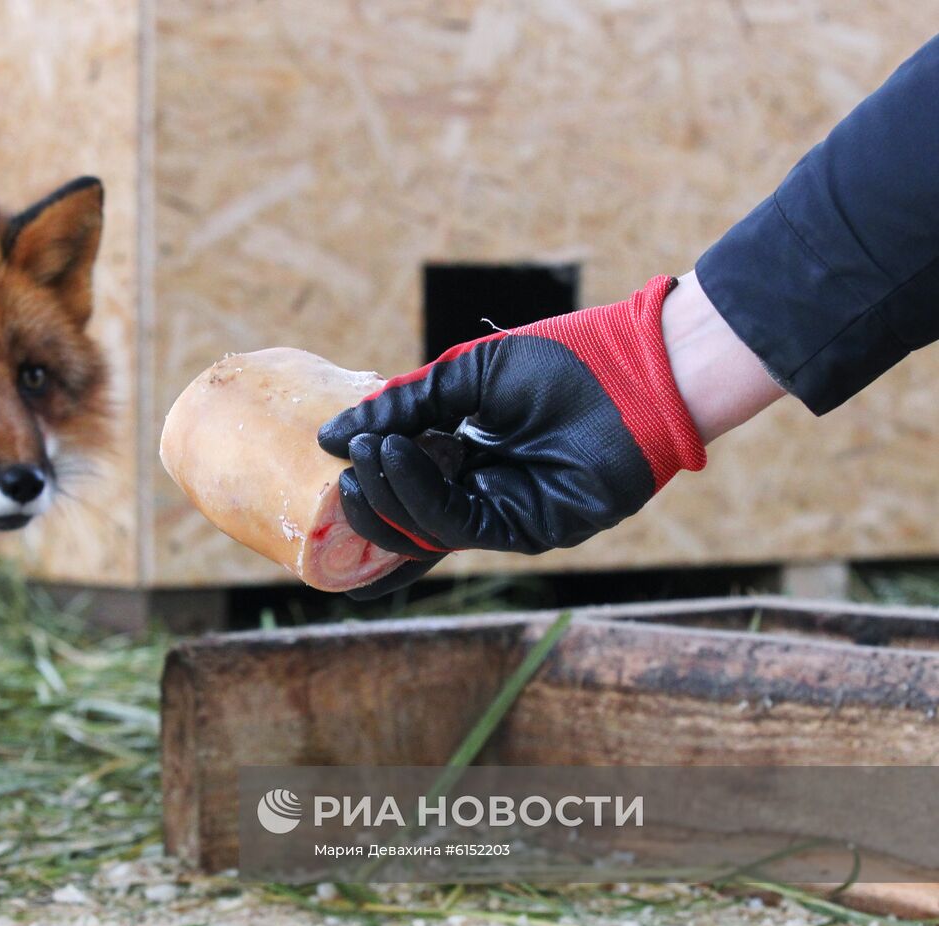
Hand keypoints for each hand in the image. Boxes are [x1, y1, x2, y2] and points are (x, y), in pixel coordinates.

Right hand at [320, 275, 709, 595]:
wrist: (637, 366)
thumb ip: (402, 406)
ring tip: (363, 456)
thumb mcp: (464, 374)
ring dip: (385, 496)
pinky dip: (418, 494)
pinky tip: (394, 457)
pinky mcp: (528, 529)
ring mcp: (504, 514)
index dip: (363, 489)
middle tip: (338, 471)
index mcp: (467, 455)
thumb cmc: (563, 360)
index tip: (325, 467)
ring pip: (423, 529)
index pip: (402, 488)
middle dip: (366, 501)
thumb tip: (328, 438)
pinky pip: (457, 524)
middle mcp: (482, 491)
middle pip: (405, 520)